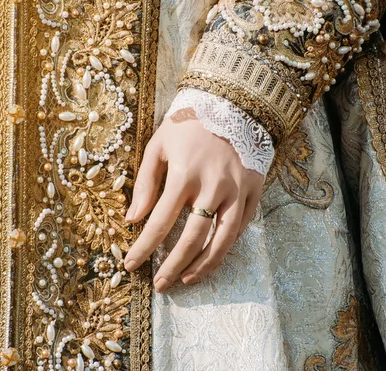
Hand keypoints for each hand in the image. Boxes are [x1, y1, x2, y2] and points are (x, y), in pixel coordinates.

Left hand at [123, 108, 264, 291]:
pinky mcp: (255, 190)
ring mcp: (238, 190)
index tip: (131, 264)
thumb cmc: (189, 123)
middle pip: (192, 239)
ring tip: (188, 280)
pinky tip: (212, 255)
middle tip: (159, 284)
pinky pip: (242, 226)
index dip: (144, 248)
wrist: (233, 102)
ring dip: (204, 265)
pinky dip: (227, 244)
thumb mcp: (158, 145)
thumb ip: (145, 183)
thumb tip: (134, 218)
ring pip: (222, 239)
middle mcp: (213, 187)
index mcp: (184, 174)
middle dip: (173, 266)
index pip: (161, 222)